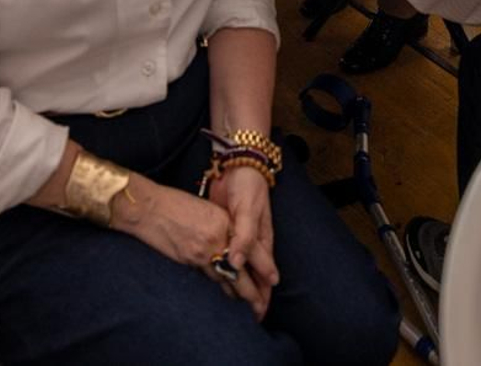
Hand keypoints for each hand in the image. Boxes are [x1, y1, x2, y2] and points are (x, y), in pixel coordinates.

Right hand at [116, 180, 252, 301]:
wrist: (148, 207)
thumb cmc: (173, 203)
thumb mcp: (206, 209)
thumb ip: (222, 226)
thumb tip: (232, 243)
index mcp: (225, 221)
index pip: (251, 248)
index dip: (264, 266)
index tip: (272, 280)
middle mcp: (218, 236)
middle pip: (243, 269)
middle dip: (253, 291)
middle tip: (262, 306)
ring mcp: (203, 250)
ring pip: (227, 278)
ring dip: (238, 295)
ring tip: (249, 308)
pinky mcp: (189, 259)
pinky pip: (209, 278)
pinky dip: (219, 288)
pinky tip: (225, 297)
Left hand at [209, 166, 278, 319]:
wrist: (236, 163)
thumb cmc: (247, 186)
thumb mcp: (248, 211)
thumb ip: (243, 238)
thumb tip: (236, 264)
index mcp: (261, 239)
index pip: (264, 273)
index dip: (262, 293)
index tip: (259, 313)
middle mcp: (250, 241)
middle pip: (252, 274)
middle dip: (253, 296)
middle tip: (250, 317)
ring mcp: (236, 236)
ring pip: (238, 267)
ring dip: (237, 285)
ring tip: (234, 305)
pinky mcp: (222, 230)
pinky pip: (223, 254)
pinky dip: (222, 267)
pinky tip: (216, 278)